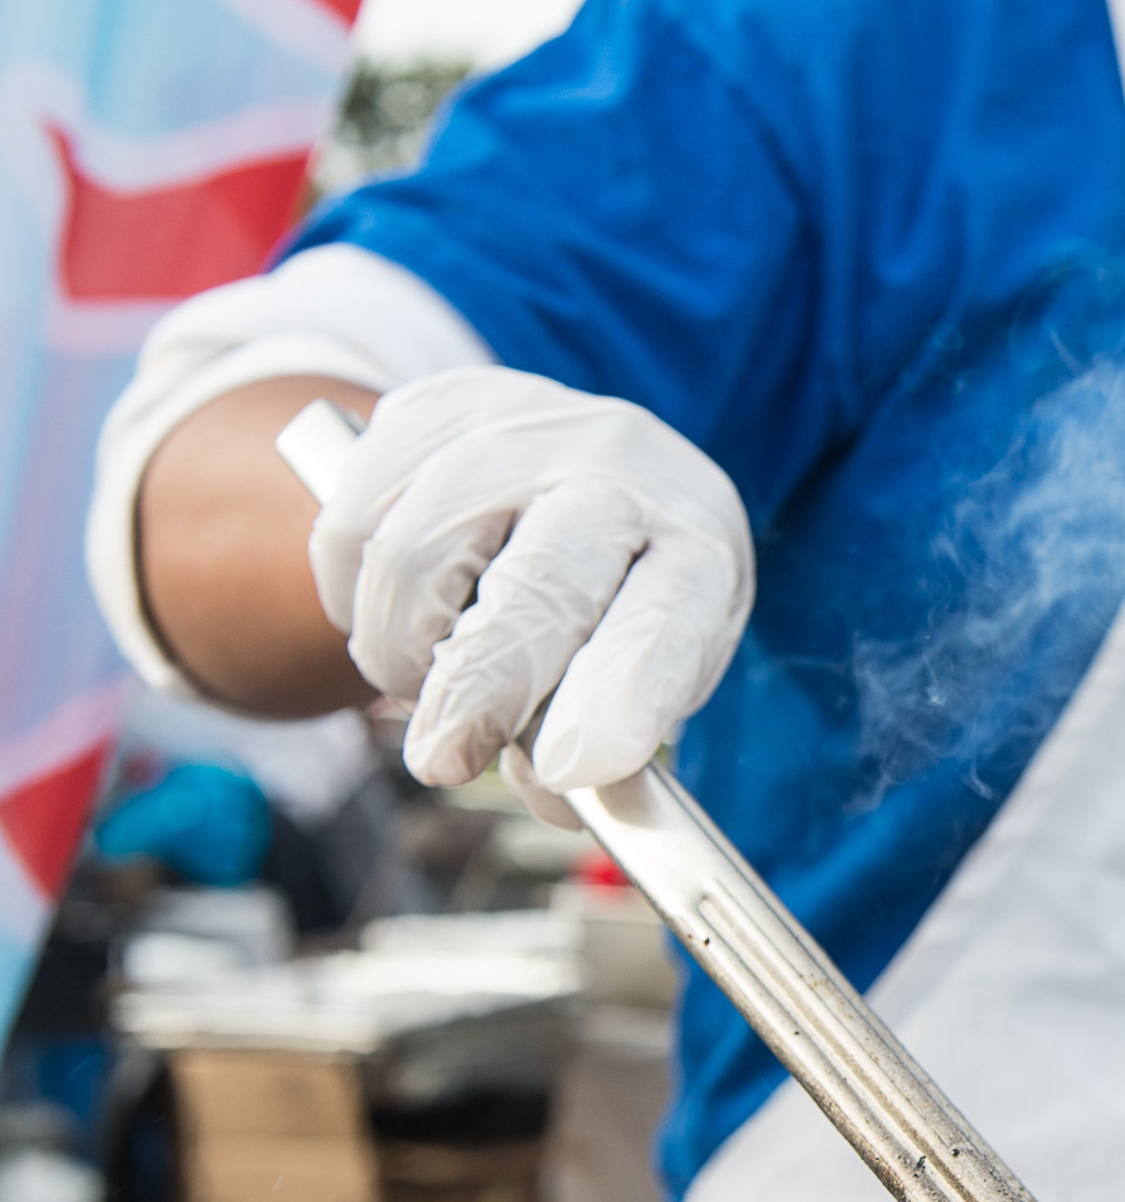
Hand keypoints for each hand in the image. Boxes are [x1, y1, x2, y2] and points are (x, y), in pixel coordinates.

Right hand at [307, 369, 752, 801]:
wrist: (579, 469)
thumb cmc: (618, 607)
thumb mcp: (639, 678)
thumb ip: (597, 748)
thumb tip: (554, 793)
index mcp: (696, 552)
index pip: (668, 620)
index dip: (623, 691)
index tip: (577, 765)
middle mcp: (620, 469)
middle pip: (541, 578)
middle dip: (484, 683)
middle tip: (443, 761)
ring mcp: (523, 427)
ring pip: (417, 555)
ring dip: (400, 651)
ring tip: (425, 679)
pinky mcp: (431, 408)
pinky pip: (351, 526)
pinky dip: (351, 599)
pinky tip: (397, 612)